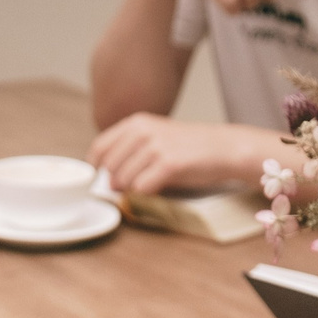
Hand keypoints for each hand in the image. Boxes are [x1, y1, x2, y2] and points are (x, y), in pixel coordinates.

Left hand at [89, 115, 272, 195]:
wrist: (222, 148)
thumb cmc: (188, 147)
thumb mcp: (155, 137)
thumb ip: (130, 150)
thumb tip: (106, 178)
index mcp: (136, 123)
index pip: (99, 148)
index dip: (95, 168)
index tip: (101, 180)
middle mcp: (143, 131)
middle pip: (109, 167)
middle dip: (116, 182)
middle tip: (132, 186)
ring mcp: (156, 147)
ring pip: (124, 179)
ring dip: (132, 190)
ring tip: (149, 185)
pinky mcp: (169, 164)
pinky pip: (141, 188)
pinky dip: (146, 194)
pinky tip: (158, 188)